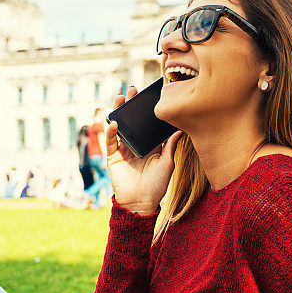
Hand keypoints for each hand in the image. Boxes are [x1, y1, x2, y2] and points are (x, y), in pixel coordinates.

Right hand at [105, 86, 182, 214]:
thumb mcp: (168, 163)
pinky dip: (111, 131)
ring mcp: (124, 149)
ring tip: (121, 97)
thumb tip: (180, 129)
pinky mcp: (113, 157)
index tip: (152, 94)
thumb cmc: (157, 185)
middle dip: (132, 104)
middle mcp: (136, 144)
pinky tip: (115, 122)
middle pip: (133, 120)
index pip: (148, 123)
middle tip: (134, 89)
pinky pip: (111, 141)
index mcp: (150, 144)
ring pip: (120, 126)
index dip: (148, 110)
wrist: (141, 203)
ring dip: (119, 111)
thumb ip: (171, 146)